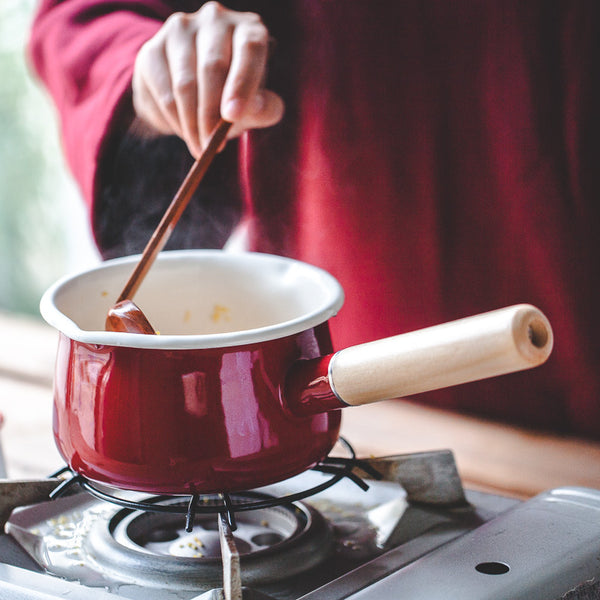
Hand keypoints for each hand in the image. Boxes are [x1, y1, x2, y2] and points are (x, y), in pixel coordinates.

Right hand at [132, 2, 283, 156]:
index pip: (250, 48)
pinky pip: (163, 92)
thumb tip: (253, 106)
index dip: (242, 83)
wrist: (195, 90)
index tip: (233, 116)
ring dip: (193, 124)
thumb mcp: (258, 105)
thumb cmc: (235, 96)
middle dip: (212, 114)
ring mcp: (180, 30)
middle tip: (213, 146)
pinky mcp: (152, 49)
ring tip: (201, 147)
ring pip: (185, 83)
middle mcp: (215, 19)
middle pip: (212, 67)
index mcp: (248, 28)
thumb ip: (265, 108)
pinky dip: (175, 120)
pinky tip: (186, 134)